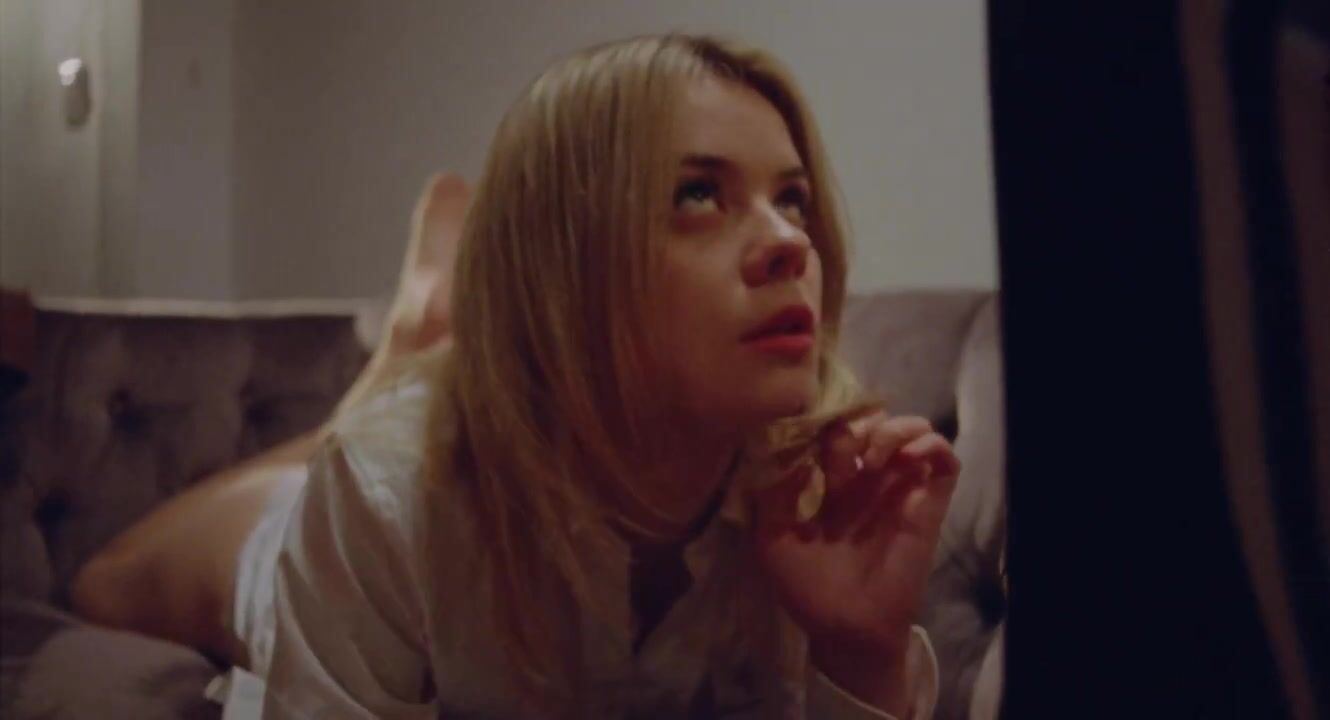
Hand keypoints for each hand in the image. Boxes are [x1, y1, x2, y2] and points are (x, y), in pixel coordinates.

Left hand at [751, 412, 958, 709]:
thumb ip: (772, 494)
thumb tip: (790, 452)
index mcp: (834, 484)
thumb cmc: (808, 588)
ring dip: (894, 429)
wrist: (844, 629)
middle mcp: (870, 480)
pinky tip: (904, 459)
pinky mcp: (929, 503)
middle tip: (841, 451)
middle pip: (876, 420)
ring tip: (872, 457)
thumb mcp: (771, 537)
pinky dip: (929, 444)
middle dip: (856, 422)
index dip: (825, 421)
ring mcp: (901, 489)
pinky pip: (945, 458)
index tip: (808, 435)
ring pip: (915, 429)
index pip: (837, 429)